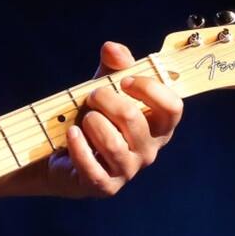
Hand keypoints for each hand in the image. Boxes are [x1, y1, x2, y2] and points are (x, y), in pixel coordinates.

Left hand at [43, 41, 182, 197]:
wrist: (62, 150)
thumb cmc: (93, 115)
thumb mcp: (105, 86)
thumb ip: (113, 65)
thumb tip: (112, 49)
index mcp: (157, 125)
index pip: (172, 107)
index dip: (150, 89)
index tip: (124, 80)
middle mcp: (148, 150)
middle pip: (134, 120)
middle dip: (106, 100)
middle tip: (91, 95)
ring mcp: (127, 170)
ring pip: (113, 144)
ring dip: (92, 123)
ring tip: (83, 119)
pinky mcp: (104, 186)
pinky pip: (92, 166)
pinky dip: (78, 146)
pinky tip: (71, 134)